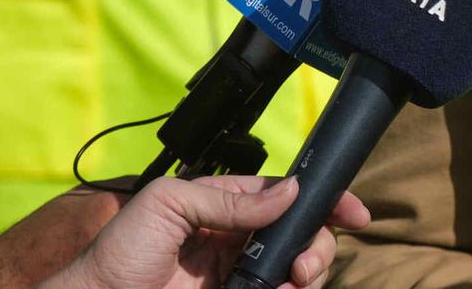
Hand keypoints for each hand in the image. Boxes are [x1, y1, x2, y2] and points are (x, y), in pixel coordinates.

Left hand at [42, 175, 369, 288]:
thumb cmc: (117, 254)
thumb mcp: (168, 204)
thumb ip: (228, 199)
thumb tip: (289, 191)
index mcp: (222, 205)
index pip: (284, 194)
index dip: (322, 199)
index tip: (353, 213)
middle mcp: (236, 241)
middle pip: (300, 234)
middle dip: (318, 244)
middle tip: (306, 262)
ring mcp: (236, 278)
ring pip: (296, 270)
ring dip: (309, 272)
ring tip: (296, 281)